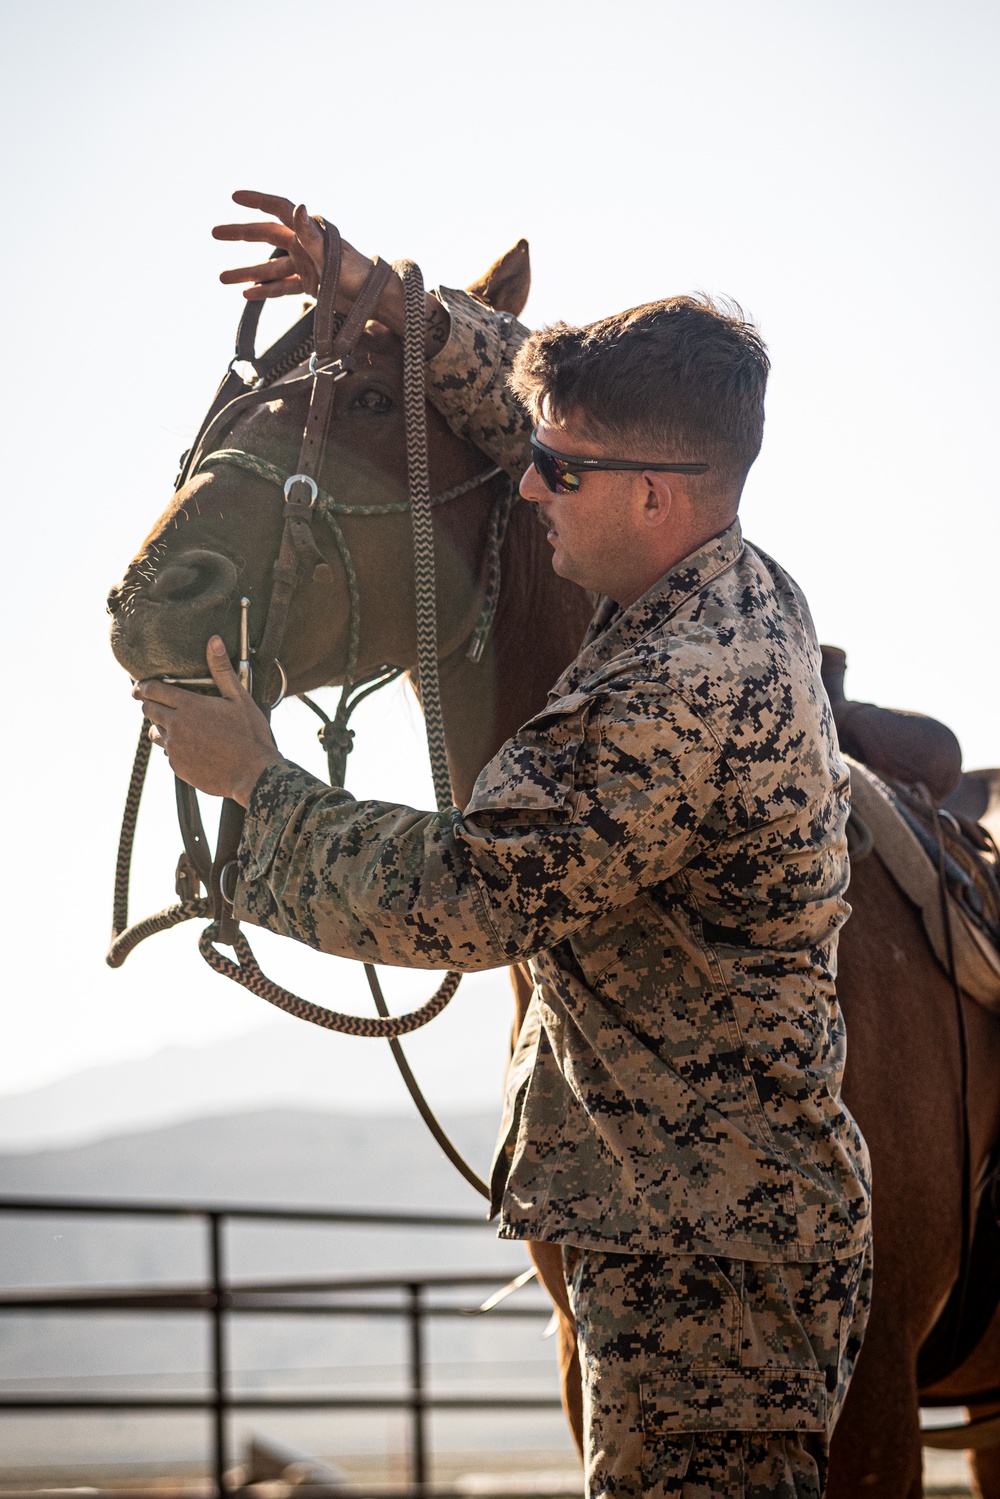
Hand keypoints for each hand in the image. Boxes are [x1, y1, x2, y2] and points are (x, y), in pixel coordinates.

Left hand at [133, 638, 282, 807]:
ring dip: (162, 726)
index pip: (152, 690)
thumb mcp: (239, 698)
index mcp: (188, 705)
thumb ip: (221, 670)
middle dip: (151, 704)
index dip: (142, 686)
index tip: (140, 687)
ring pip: (154, 732)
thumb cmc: (249, 734)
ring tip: (180, 727)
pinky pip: (167, 753)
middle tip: (161, 703)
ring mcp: (174, 748)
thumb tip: (213, 640)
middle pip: (147, 710)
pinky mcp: (177, 767)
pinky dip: (175, 748)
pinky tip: (194, 747)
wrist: (253, 774)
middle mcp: (176, 726)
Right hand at [212, 190, 448, 353]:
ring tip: (220, 277)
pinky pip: (283, 287)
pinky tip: (246, 294)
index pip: (277, 208)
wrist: (374, 299)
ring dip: (246, 271)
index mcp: (308, 231)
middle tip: (213, 233)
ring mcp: (306, 265)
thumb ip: (311, 232)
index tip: (233, 196)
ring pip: (270, 267)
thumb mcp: (330, 253)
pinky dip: (266, 290)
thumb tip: (298, 205)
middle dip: (239, 234)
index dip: (255, 200)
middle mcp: (304, 244)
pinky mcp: (310, 285)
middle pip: (266, 235)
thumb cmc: (356, 273)